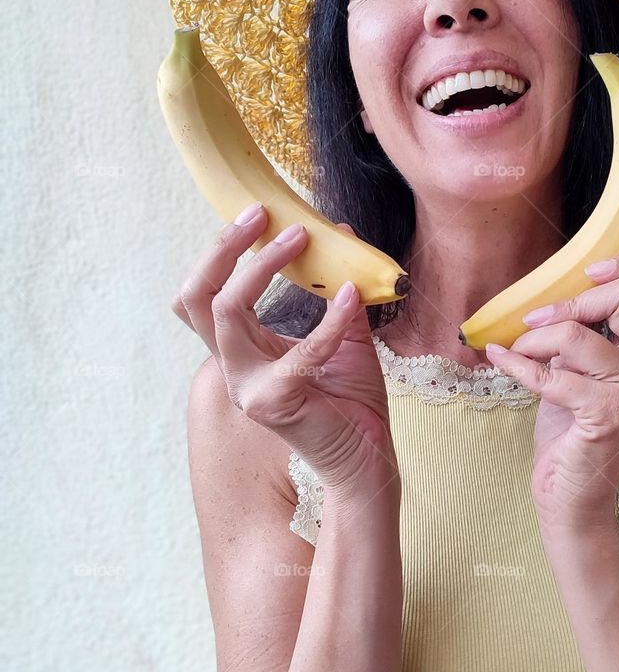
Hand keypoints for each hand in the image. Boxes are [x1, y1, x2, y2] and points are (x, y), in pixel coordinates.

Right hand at [172, 207, 397, 493]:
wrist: (367, 457)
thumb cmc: (352, 402)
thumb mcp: (344, 334)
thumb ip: (336, 290)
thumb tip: (340, 232)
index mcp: (241, 351)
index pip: (202, 296)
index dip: (220, 252)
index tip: (257, 214)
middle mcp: (234, 367)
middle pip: (196, 297)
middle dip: (222, 249)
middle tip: (261, 214)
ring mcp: (247, 387)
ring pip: (228, 312)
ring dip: (264, 267)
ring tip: (302, 238)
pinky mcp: (275, 402)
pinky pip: (300, 348)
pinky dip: (331, 318)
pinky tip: (353, 296)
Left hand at [485, 256, 618, 524]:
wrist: (572, 499)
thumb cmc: (571, 433)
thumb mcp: (579, 372)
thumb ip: (584, 336)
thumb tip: (550, 296)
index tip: (591, 271)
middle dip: (572, 300)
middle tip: (537, 322)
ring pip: (578, 334)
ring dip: (534, 339)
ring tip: (517, 352)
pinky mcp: (609, 415)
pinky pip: (552, 374)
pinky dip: (517, 365)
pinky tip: (499, 361)